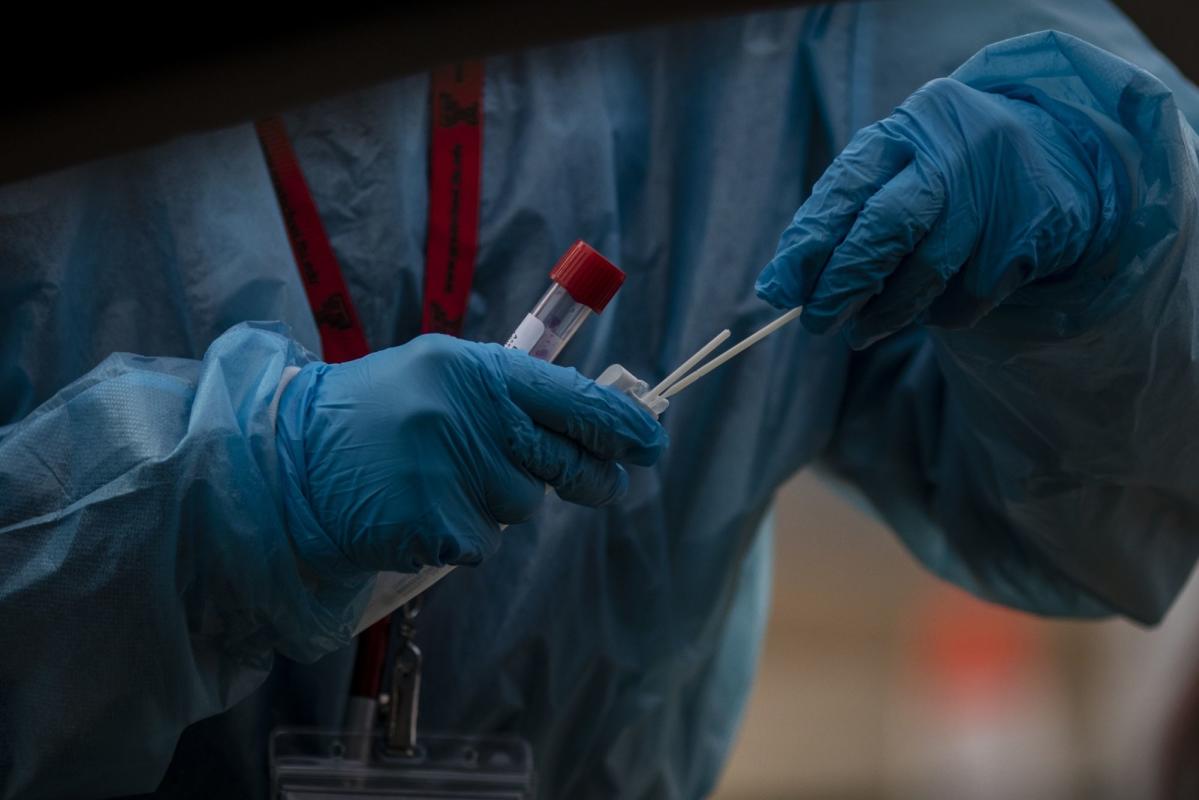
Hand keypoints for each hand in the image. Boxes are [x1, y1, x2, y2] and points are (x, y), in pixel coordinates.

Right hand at [275, 334, 666, 572]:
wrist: (289, 460)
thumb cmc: (375, 414)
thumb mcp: (440, 375)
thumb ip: (510, 393)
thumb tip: (594, 419)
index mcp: (474, 369)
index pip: (572, 397)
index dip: (621, 423)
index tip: (652, 441)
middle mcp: (468, 415)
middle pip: (561, 460)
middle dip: (591, 476)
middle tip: (606, 484)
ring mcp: (450, 472)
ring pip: (519, 505)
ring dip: (495, 502)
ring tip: (437, 479)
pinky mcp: (433, 524)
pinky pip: (480, 544)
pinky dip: (457, 537)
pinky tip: (417, 511)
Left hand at [756, 76, 1123, 347]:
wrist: (1053, 152)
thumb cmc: (946, 172)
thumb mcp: (894, 172)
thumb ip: (839, 219)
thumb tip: (779, 287)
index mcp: (905, 130)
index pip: (845, 189)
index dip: (809, 244)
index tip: (780, 291)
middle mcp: (952, 152)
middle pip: (884, 228)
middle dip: (842, 284)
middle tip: (816, 323)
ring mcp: (996, 191)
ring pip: (927, 271)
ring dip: (885, 314)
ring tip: (860, 332)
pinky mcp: (1030, 233)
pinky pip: (969, 296)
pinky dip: (938, 314)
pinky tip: (927, 311)